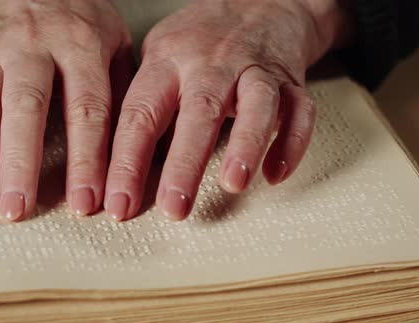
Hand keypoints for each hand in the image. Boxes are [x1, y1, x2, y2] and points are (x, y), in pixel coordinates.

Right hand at [0, 0, 132, 220]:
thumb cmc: (81, 20)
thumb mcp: (115, 41)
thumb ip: (122, 90)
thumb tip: (137, 150)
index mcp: (80, 46)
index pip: (87, 110)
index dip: (86, 160)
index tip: (86, 202)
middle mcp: (33, 46)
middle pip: (25, 109)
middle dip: (21, 164)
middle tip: (19, 209)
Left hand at [105, 0, 351, 220]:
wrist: (260, 2)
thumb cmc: (202, 38)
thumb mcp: (159, 55)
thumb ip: (144, 102)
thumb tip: (118, 164)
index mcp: (169, 62)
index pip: (141, 114)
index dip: (127, 161)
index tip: (119, 202)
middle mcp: (212, 64)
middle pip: (198, 111)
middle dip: (184, 163)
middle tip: (173, 206)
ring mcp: (255, 70)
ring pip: (256, 105)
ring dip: (246, 145)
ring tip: (233, 183)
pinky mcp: (290, 80)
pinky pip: (300, 111)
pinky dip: (292, 143)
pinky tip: (276, 174)